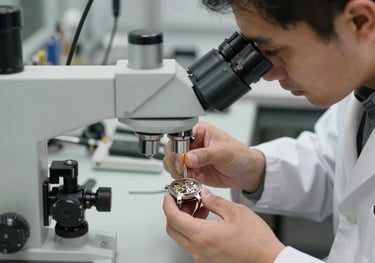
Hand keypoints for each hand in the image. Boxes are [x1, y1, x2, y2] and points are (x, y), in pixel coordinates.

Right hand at [163, 121, 265, 191]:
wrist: (246, 172)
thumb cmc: (239, 156)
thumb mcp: (224, 153)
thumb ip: (206, 155)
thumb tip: (189, 158)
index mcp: (199, 131)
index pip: (179, 137)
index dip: (177, 150)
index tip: (182, 161)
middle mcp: (192, 143)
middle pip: (171, 150)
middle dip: (176, 163)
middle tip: (185, 170)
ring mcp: (191, 157)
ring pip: (172, 163)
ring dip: (178, 172)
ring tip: (192, 175)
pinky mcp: (192, 170)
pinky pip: (179, 174)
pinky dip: (183, 179)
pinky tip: (195, 178)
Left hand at [163, 188, 284, 262]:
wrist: (270, 262)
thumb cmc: (257, 242)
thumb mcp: (236, 212)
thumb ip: (215, 201)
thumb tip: (204, 195)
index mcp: (203, 236)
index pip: (173, 218)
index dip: (168, 204)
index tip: (169, 195)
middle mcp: (198, 250)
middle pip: (173, 229)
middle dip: (174, 211)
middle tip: (184, 199)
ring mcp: (202, 258)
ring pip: (182, 237)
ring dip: (185, 221)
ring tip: (200, 208)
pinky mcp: (208, 262)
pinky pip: (192, 244)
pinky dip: (193, 230)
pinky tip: (207, 221)